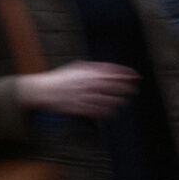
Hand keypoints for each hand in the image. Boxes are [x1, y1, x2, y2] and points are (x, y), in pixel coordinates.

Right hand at [15, 62, 137, 117]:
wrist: (44, 90)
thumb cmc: (61, 78)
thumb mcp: (77, 67)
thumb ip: (94, 68)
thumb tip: (110, 69)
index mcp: (86, 72)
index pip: (110, 71)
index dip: (124, 73)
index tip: (134, 75)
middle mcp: (86, 84)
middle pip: (111, 85)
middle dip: (125, 86)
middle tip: (134, 88)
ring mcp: (83, 96)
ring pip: (106, 99)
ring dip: (118, 100)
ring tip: (126, 100)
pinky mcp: (79, 108)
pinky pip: (96, 111)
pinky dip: (106, 111)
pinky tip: (114, 111)